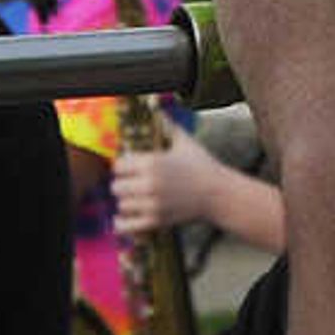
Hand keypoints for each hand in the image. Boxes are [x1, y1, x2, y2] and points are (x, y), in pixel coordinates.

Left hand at [113, 137, 227, 235]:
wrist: (219, 194)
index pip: (118, 165)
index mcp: (152, 162)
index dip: (124, 167)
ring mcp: (153, 204)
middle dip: (123, 185)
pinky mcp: (157, 221)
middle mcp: (149, 183)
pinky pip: (126, 225)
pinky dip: (122, 223)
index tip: (130, 169)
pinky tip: (124, 219)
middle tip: (133, 186)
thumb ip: (168, 126)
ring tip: (137, 200)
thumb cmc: (202, 166)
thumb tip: (159, 109)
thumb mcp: (184, 142)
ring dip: (127, 202)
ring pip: (121, 204)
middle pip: (116, 186)